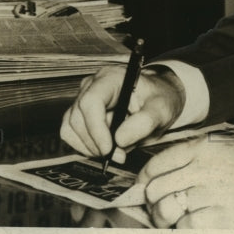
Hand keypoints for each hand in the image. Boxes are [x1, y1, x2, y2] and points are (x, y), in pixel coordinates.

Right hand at [60, 65, 185, 162]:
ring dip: (91, 147)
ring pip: (71, 129)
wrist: (156, 101)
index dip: (96, 128)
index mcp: (111, 78)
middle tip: (120, 155)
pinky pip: (71, 135)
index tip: (109, 149)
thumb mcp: (162, 109)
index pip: (91, 102)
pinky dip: (86, 147)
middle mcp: (92, 86)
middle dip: (96, 143)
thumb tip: (119, 140)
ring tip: (118, 149)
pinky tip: (107, 147)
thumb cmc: (159, 100)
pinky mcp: (79, 114)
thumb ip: (145, 122)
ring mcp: (82, 99)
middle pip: (78, 118)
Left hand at [138, 135, 233, 228]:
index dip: (146, 181)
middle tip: (163, 210)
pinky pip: (188, 230)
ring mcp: (213, 194)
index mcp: (204, 147)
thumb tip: (165, 176)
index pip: (157, 165)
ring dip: (168, 220)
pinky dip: (189, 232)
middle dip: (154, 204)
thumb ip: (198, 157)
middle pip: (156, 190)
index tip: (147, 190)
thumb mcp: (230, 145)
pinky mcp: (223, 219)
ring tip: (180, 221)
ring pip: (167, 212)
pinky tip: (202, 227)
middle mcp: (204, 168)